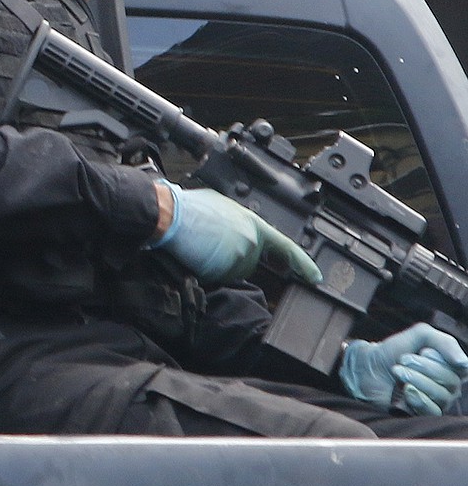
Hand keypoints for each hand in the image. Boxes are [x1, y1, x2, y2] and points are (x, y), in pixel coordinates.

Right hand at [150, 180, 322, 286]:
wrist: (170, 214)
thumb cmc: (189, 208)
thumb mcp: (222, 208)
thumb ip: (239, 224)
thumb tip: (238, 235)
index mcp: (252, 222)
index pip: (286, 246)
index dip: (303, 263)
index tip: (314, 276)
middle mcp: (252, 239)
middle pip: (252, 262)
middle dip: (234, 257)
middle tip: (211, 243)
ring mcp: (241, 254)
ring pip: (235, 271)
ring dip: (220, 265)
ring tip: (202, 245)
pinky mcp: (227, 268)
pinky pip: (221, 278)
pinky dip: (210, 271)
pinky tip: (199, 254)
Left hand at [339, 324, 467, 413]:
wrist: (367, 367)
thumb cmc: (394, 351)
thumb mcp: (419, 336)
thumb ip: (444, 343)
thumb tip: (464, 363)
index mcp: (450, 367)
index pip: (461, 367)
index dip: (441, 358)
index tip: (422, 350)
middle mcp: (448, 386)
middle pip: (451, 381)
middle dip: (424, 367)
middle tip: (403, 359)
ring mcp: (437, 401)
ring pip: (441, 396)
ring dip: (415, 379)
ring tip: (397, 371)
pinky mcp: (424, 414)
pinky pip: (432, 411)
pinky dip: (416, 398)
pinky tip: (404, 390)